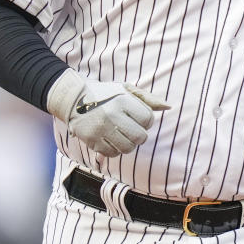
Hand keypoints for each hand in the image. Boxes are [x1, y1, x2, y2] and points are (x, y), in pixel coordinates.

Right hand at [47, 70, 170, 156]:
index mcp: (122, 100)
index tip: (139, 117)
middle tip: (132, 128)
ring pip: (127, 148)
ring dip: (129, 143)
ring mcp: (101, 129)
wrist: (74, 99)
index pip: (148, 119)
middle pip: (140, 137)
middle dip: (140, 134)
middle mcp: (112, 115)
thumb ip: (148, 99)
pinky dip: (115, 149)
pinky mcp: (91, 140)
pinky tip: (111, 139)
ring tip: (122, 134)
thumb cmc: (105, 94)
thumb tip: (169, 107)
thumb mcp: (126, 90)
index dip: (147, 120)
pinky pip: (113, 154)